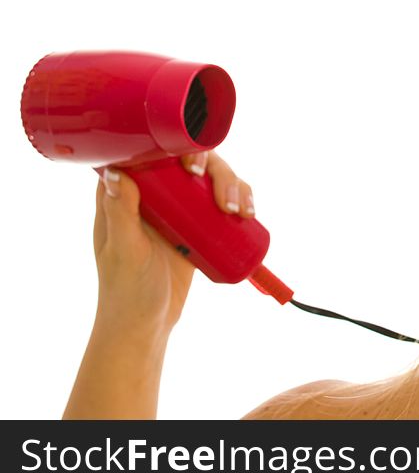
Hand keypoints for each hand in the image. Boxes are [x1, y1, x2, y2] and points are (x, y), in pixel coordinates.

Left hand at [92, 151, 255, 335]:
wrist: (147, 325)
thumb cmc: (126, 291)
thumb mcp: (124, 251)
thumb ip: (120, 213)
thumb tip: (115, 171)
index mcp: (125, 194)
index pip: (151, 154)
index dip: (175, 147)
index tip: (193, 164)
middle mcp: (153, 194)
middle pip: (190, 162)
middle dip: (216, 171)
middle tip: (225, 199)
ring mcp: (177, 209)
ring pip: (211, 180)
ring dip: (233, 186)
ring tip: (242, 211)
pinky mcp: (197, 225)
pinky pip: (221, 202)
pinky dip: (240, 201)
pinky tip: (249, 212)